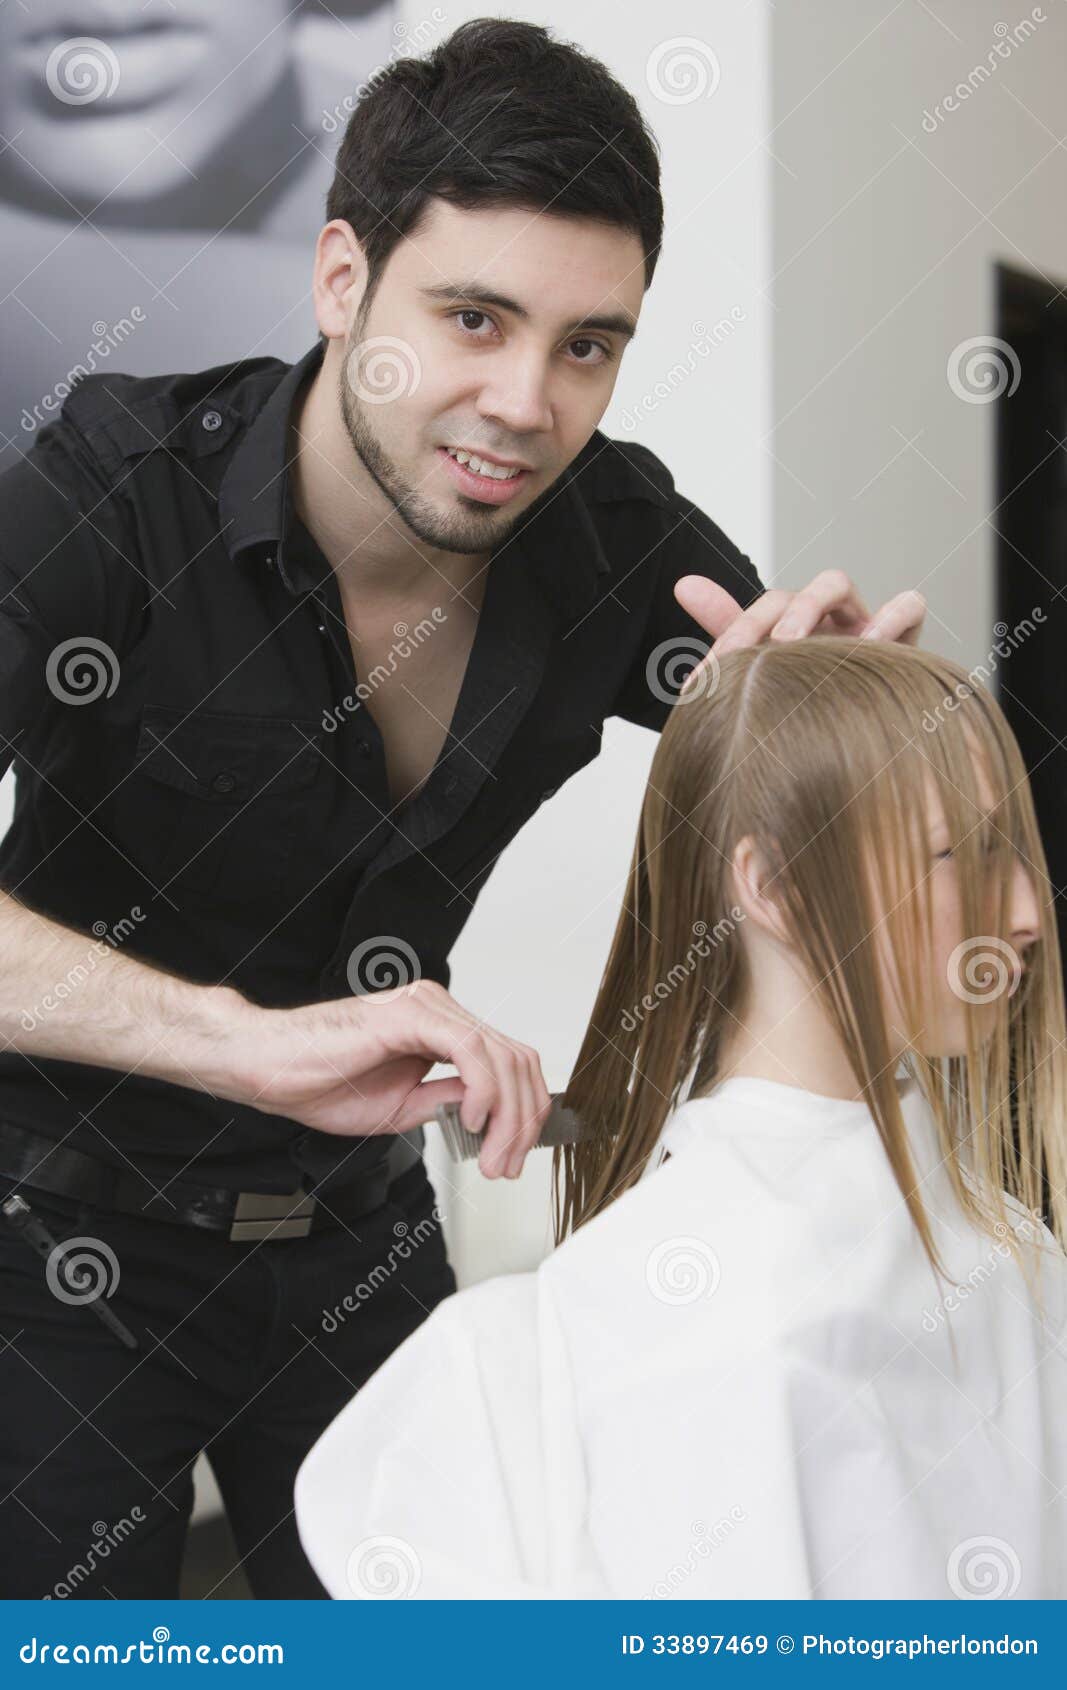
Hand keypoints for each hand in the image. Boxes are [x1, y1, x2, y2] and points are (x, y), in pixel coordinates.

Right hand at [225, 980, 550, 1180]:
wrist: (267, 1067)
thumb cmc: (318, 1081)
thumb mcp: (402, 1107)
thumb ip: (446, 1103)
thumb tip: (486, 1115)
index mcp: (440, 1027)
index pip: (508, 1062)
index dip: (522, 1112)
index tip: (513, 1156)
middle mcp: (440, 1009)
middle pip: (516, 1059)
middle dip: (524, 1120)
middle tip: (508, 1166)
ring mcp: (428, 1006)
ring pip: (502, 1056)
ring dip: (508, 1116)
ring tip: (493, 1156)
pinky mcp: (411, 1014)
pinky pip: (471, 1050)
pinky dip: (485, 1091)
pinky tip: (473, 1121)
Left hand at [674, 569, 925, 694]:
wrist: (873, 741)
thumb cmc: (817, 703)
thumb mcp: (767, 671)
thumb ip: (728, 629)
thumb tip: (682, 583)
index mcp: (784, 631)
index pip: (748, 617)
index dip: (726, 638)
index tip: (703, 680)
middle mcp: (818, 622)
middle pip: (785, 596)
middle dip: (759, 621)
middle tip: (740, 656)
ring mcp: (860, 624)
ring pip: (835, 584)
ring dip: (809, 605)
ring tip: (790, 643)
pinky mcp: (904, 639)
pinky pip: (908, 605)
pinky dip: (890, 617)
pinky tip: (867, 646)